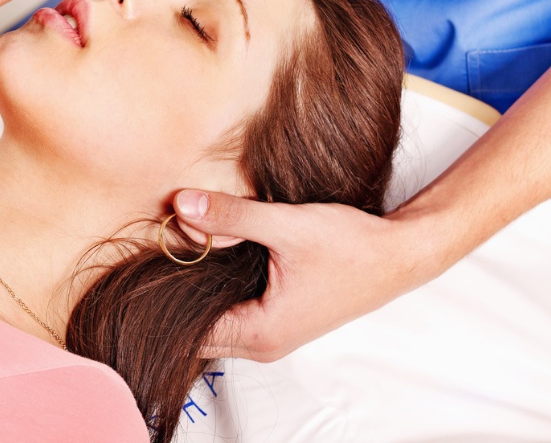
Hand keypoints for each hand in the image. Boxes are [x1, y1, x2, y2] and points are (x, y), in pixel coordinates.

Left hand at [172, 189, 442, 361]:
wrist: (400, 254)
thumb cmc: (353, 246)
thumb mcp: (287, 225)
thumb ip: (231, 217)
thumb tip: (181, 206)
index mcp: (260, 333)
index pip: (188, 332)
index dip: (165, 297)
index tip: (151, 261)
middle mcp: (262, 344)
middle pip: (195, 332)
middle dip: (177, 294)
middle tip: (165, 249)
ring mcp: (270, 336)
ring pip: (213, 322)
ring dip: (198, 290)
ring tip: (189, 248)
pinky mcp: (278, 320)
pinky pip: (231, 313)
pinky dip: (217, 288)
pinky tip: (214, 254)